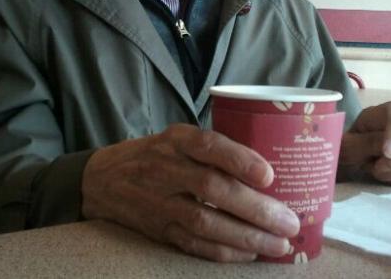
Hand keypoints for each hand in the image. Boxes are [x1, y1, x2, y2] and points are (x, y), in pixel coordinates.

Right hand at [81, 124, 299, 261]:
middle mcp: (165, 168)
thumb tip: (268, 169)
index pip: (208, 145)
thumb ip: (212, 149)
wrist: (101, 180)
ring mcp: (159, 201)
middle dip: (254, 208)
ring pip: (205, 221)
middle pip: (211, 188)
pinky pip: (193, 243)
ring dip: (246, 236)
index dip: (239, 159)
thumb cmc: (152, 155)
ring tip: (278, 244)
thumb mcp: (176, 138)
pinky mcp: (158, 229)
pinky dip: (223, 251)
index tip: (269, 175)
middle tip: (289, 222)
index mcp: (175, 139)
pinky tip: (249, 252)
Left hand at [339, 101, 390, 185]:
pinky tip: (379, 172)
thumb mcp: (348, 142)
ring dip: (389, 171)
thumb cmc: (345, 144)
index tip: (386, 153)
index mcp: (382, 112)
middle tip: (377, 167)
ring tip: (370, 166)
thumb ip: (366, 142)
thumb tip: (389, 150)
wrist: (345, 158)